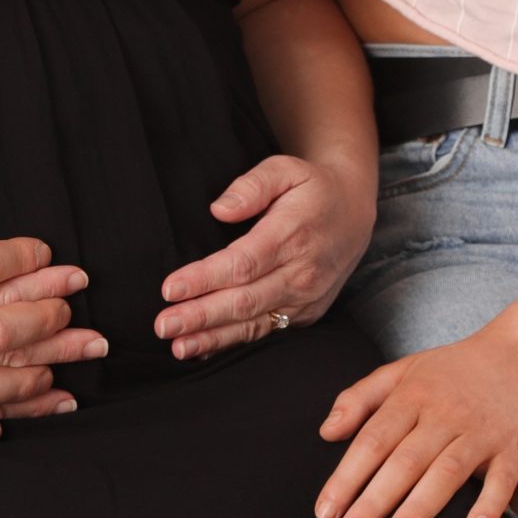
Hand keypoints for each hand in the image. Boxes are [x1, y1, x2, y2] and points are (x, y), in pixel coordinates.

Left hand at [153, 154, 374, 358]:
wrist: (355, 213)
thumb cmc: (312, 188)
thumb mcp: (285, 169)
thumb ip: (252, 186)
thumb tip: (219, 210)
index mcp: (292, 235)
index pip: (242, 263)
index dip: (205, 279)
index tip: (170, 288)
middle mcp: (302, 272)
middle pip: (245, 300)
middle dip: (201, 316)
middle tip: (163, 325)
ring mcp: (306, 297)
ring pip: (254, 322)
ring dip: (214, 336)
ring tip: (178, 345)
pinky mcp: (307, 313)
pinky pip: (267, 330)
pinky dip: (234, 341)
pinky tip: (204, 348)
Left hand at [314, 326, 517, 517]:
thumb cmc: (458, 367)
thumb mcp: (405, 368)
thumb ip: (361, 397)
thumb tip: (326, 432)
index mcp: (413, 395)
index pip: (372, 440)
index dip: (346, 476)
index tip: (325, 511)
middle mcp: (444, 414)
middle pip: (403, 461)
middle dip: (372, 501)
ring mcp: (481, 432)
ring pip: (446, 472)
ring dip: (419, 507)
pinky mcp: (515, 447)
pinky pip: (503, 480)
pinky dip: (489, 504)